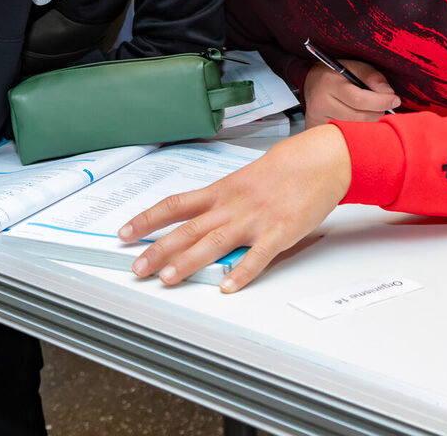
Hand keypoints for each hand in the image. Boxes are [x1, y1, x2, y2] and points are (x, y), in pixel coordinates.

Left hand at [119, 125, 351, 291]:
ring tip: (168, 278)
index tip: (125, 233)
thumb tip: (198, 221)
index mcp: (222, 191)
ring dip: (188, 262)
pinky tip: (227, 286)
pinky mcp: (280, 232)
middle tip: (137, 267)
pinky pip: (258, 255)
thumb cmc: (285, 168)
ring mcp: (255, 219)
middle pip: (188, 229)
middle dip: (158, 249)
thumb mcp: (244, 179)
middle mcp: (232, 205)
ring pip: (215, 242)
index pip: (175, 205)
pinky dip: (242, 272)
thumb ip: (222, 201)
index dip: (147, 219)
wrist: (320, 160)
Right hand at [302, 58, 399, 127]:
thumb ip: (372, 77)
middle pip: (359, 118)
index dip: (381, 101)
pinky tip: (360, 122)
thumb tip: (389, 94)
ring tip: (372, 112)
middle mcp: (320, 103)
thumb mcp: (354, 67)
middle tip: (384, 107)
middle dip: (378, 113)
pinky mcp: (318, 131)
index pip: (359, 99)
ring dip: (370, 123)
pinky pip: (345, 136)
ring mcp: (317, 120)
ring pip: (354, 130)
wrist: (311, 82)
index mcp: (329, 83)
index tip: (395, 100)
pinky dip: (357, 131)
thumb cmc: (336, 75)